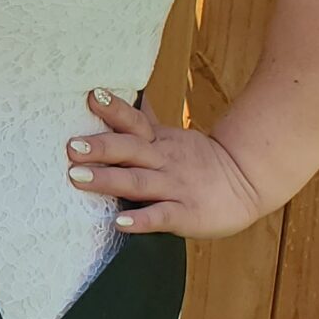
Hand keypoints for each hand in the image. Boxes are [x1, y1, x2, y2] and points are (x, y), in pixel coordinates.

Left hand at [66, 87, 267, 240]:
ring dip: (108, 180)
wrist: (248, 182)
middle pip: (130, 150)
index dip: (114, 110)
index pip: (134, 122)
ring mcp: (175, 187)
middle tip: (71, 146)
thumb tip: (114, 96)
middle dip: (101, 147)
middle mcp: (164, 161)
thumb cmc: (198, 161)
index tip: (90, 96)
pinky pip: (162, 216)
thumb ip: (142, 121)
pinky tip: (120, 223)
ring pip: (138, 182)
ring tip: (78, 178)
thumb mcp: (171, 136)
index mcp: (159, 142)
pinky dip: (142, 220)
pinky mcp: (187, 214)